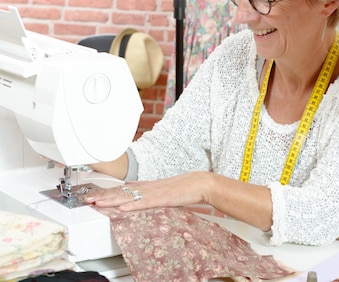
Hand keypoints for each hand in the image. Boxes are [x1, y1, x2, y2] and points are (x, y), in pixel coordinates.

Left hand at [83, 171, 212, 211]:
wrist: (199, 183)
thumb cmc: (184, 187)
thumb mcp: (161, 188)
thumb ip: (146, 189)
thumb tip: (131, 188)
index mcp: (147, 186)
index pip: (122, 189)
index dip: (106, 192)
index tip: (92, 195)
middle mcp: (147, 188)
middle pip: (121, 192)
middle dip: (102, 196)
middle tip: (86, 199)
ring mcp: (154, 193)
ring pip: (128, 197)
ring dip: (111, 200)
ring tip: (97, 203)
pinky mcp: (161, 199)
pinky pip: (144, 203)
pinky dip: (132, 206)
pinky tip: (122, 208)